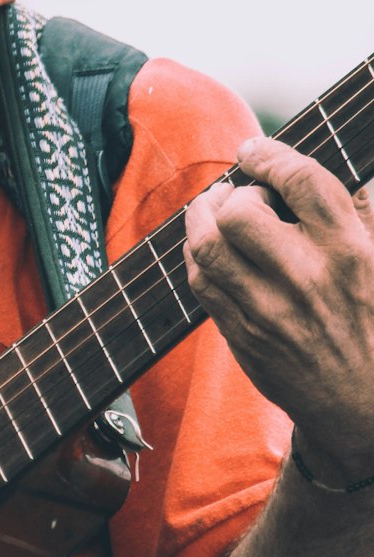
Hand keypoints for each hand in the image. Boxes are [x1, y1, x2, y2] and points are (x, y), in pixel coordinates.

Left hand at [184, 137, 373, 482]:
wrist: (366, 405)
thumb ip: (362, 212)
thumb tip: (333, 170)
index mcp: (352, 251)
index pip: (300, 180)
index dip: (268, 154)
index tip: (254, 150)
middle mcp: (308, 278)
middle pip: (241, 212)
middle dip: (235, 192)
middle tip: (241, 193)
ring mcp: (271, 311)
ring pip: (209, 247)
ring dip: (201, 218)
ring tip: (212, 210)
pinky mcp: (245, 336)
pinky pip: (202, 283)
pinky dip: (198, 256)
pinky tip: (211, 248)